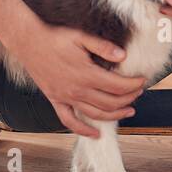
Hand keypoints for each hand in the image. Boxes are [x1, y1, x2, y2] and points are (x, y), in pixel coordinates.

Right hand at [5, 19, 146, 136]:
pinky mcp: (55, 100)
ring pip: (95, 114)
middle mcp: (77, 90)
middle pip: (110, 102)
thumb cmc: (55, 37)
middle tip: (138, 92)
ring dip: (114, 115)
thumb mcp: (81, 37)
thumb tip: (123, 56)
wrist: (28, 41)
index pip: (117, 85)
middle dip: (128, 98)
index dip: (133, 85)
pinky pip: (69, 121)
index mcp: (86, 74)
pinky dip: (83, 130)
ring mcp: (65, 97)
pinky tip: (95, 134)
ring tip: (128, 111)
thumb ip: (103, 47)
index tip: (143, 80)